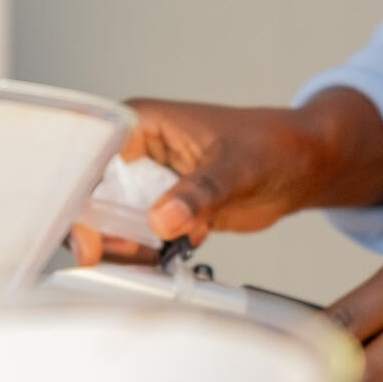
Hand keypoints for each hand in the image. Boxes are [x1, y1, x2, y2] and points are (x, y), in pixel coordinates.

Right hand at [104, 90, 382, 252]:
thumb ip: (198, 193)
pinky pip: (138, 243)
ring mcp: (147, 187)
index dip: (78, 193)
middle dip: (100, 231)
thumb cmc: (273, 145)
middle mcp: (135, 155)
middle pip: (90, 199)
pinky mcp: (163, 214)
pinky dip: (149, 257)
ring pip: (110, 227)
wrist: (304, 168)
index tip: (89, 229)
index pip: (88, 158)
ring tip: (161, 250)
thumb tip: (161, 219)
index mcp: (139, 125)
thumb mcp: (235, 166)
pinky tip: (177, 253)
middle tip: (125, 251)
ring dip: (126, 248)